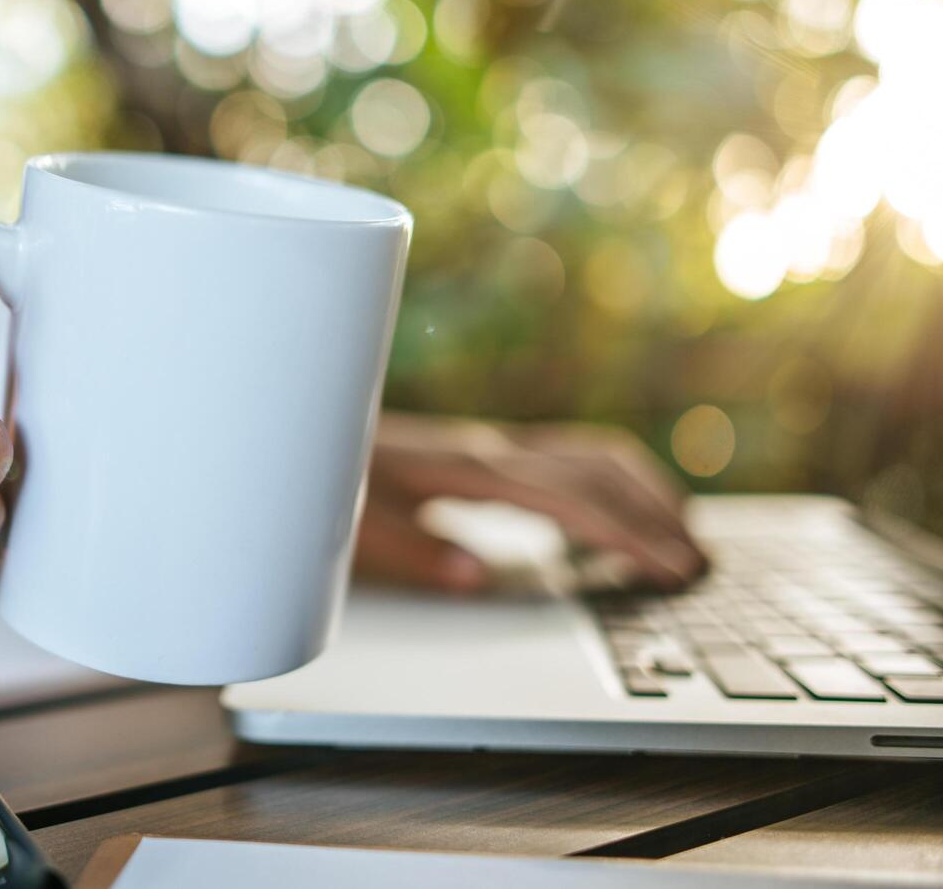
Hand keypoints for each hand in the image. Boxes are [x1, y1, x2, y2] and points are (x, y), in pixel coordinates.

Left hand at [357, 412, 706, 593]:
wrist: (304, 426)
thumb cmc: (330, 480)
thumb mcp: (360, 529)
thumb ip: (417, 555)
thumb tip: (476, 577)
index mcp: (470, 469)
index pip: (569, 503)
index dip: (625, 537)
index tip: (669, 569)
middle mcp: (492, 448)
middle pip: (598, 474)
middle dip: (654, 517)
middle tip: (699, 565)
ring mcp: (493, 444)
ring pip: (592, 456)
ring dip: (644, 491)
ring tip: (682, 535)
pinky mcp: (488, 449)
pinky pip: (570, 456)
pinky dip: (614, 481)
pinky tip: (622, 510)